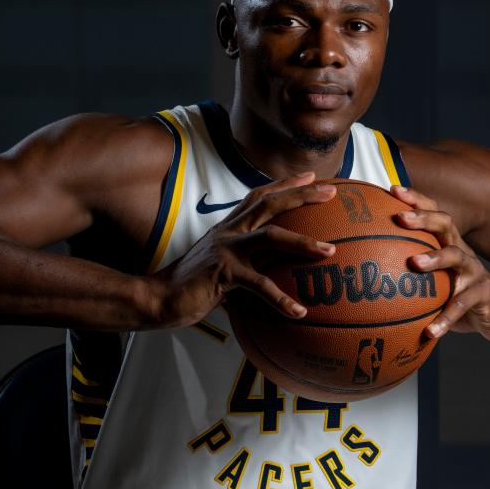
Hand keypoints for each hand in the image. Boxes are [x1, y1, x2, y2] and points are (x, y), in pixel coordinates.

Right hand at [145, 173, 336, 328]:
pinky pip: (259, 286)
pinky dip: (281, 299)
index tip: (310, 176)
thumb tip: (271, 278)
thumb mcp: (221, 268)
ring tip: (330, 251)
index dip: (284, 184)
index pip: (259, 196)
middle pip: (270, 204)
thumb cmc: (191, 286)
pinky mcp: (223, 274)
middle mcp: (229, 232)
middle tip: (332, 191)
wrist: (158, 298)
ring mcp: (226, 250)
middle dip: (302, 195)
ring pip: (270, 237)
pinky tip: (299, 312)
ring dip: (302, 242)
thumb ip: (245, 265)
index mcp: (228, 228)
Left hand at [391, 186, 489, 343]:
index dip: (416, 199)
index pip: (433, 213)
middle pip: (446, 225)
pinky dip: (445, 319)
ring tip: (414, 263)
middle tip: (401, 218)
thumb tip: (368, 272)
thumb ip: (410, 272)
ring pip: (456, 257)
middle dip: (424, 218)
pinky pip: (461, 305)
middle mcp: (462, 251)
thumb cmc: (458, 293)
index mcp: (448, 243)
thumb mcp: (437, 279)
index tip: (392, 190)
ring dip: (435, 258)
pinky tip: (429, 331)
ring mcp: (474, 272)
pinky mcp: (482, 295)